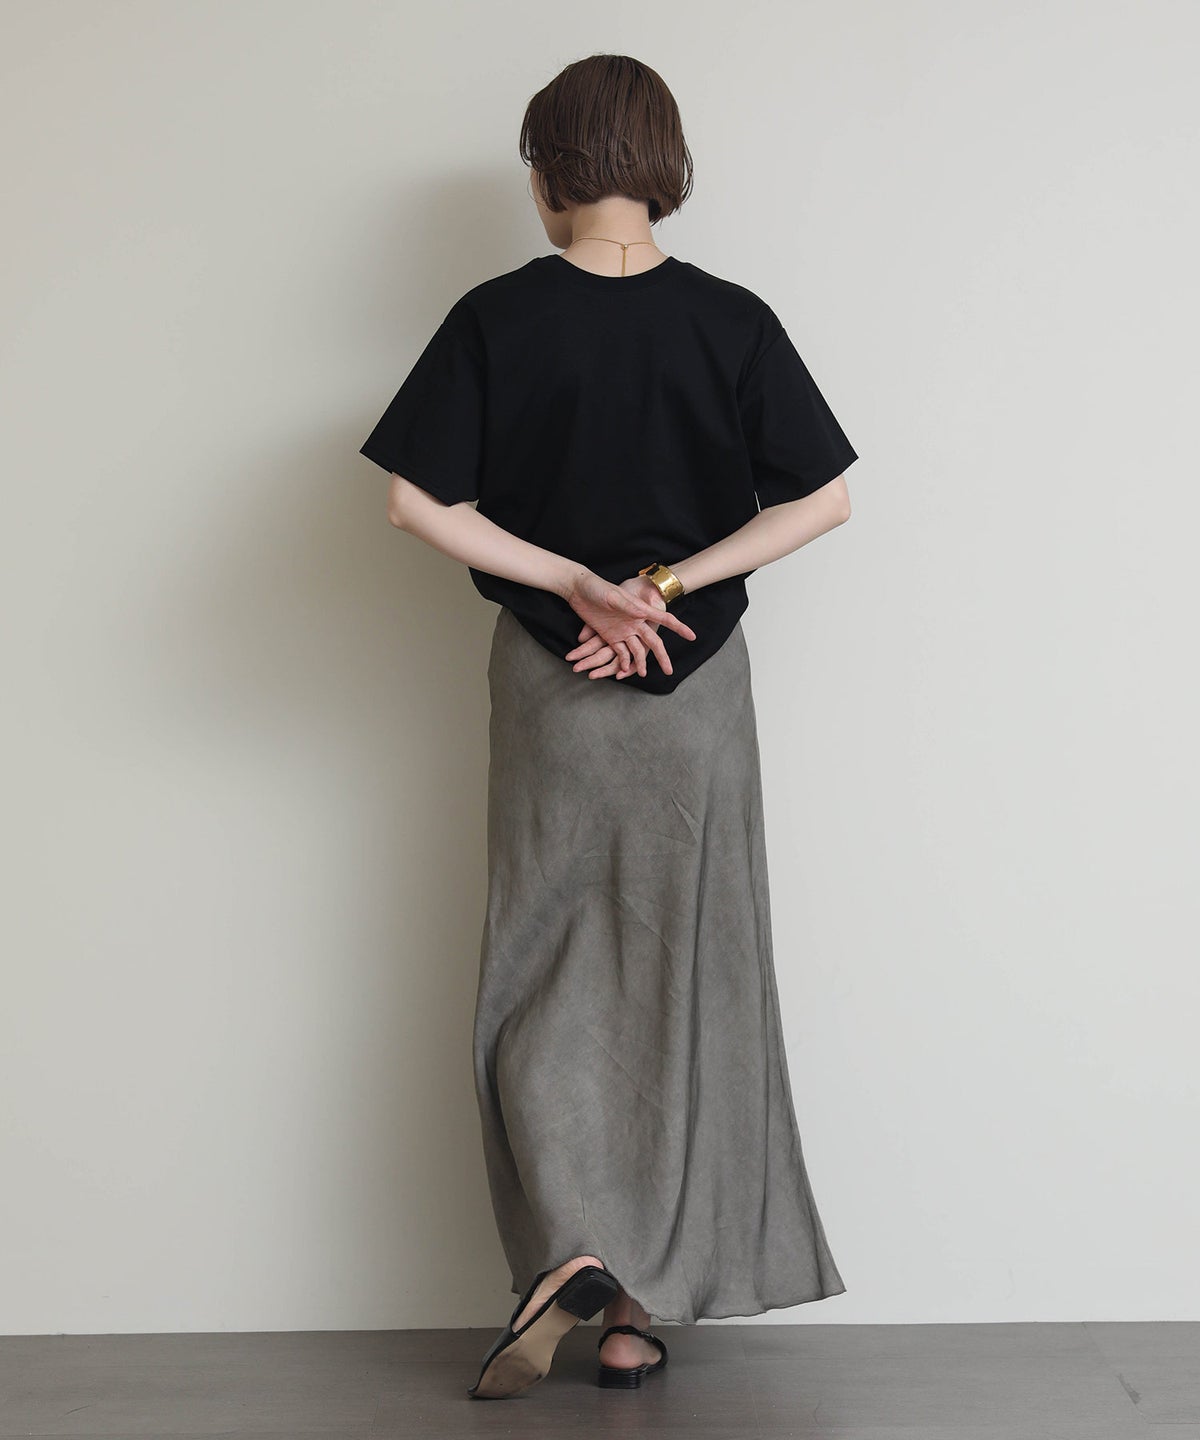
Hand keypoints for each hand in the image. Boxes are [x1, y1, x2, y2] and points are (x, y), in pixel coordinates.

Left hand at [564, 572, 694, 679]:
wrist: (578, 588)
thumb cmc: (598, 587)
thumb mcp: (613, 596)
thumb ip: (627, 606)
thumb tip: (641, 614)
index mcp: (639, 611)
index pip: (664, 619)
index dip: (678, 628)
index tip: (692, 636)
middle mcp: (634, 622)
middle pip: (652, 642)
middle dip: (661, 657)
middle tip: (669, 671)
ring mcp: (622, 630)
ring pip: (635, 651)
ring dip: (638, 663)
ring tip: (641, 675)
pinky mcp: (609, 635)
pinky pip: (619, 652)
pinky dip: (621, 661)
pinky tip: (621, 671)